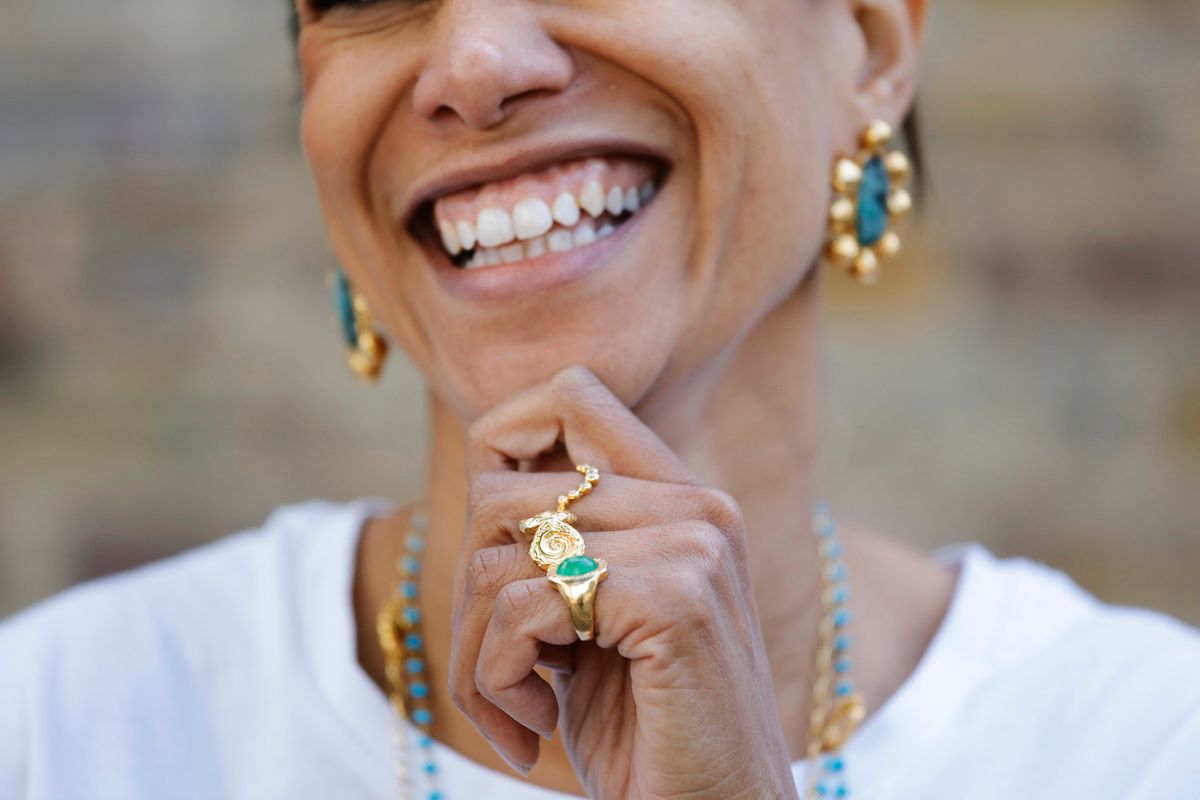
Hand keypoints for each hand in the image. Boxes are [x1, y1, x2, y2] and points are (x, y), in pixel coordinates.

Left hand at [448, 366, 798, 798]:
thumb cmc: (642, 730)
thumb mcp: (590, 620)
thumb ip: (560, 540)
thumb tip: (483, 473)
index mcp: (681, 499)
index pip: (567, 394)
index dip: (497, 446)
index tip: (497, 551)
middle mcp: (696, 504)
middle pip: (503, 490)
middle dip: (471, 590)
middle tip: (497, 666)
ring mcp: (693, 544)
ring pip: (498, 552)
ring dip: (477, 651)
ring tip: (517, 707)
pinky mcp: (676, 598)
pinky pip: (521, 606)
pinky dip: (497, 679)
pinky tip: (533, 729)